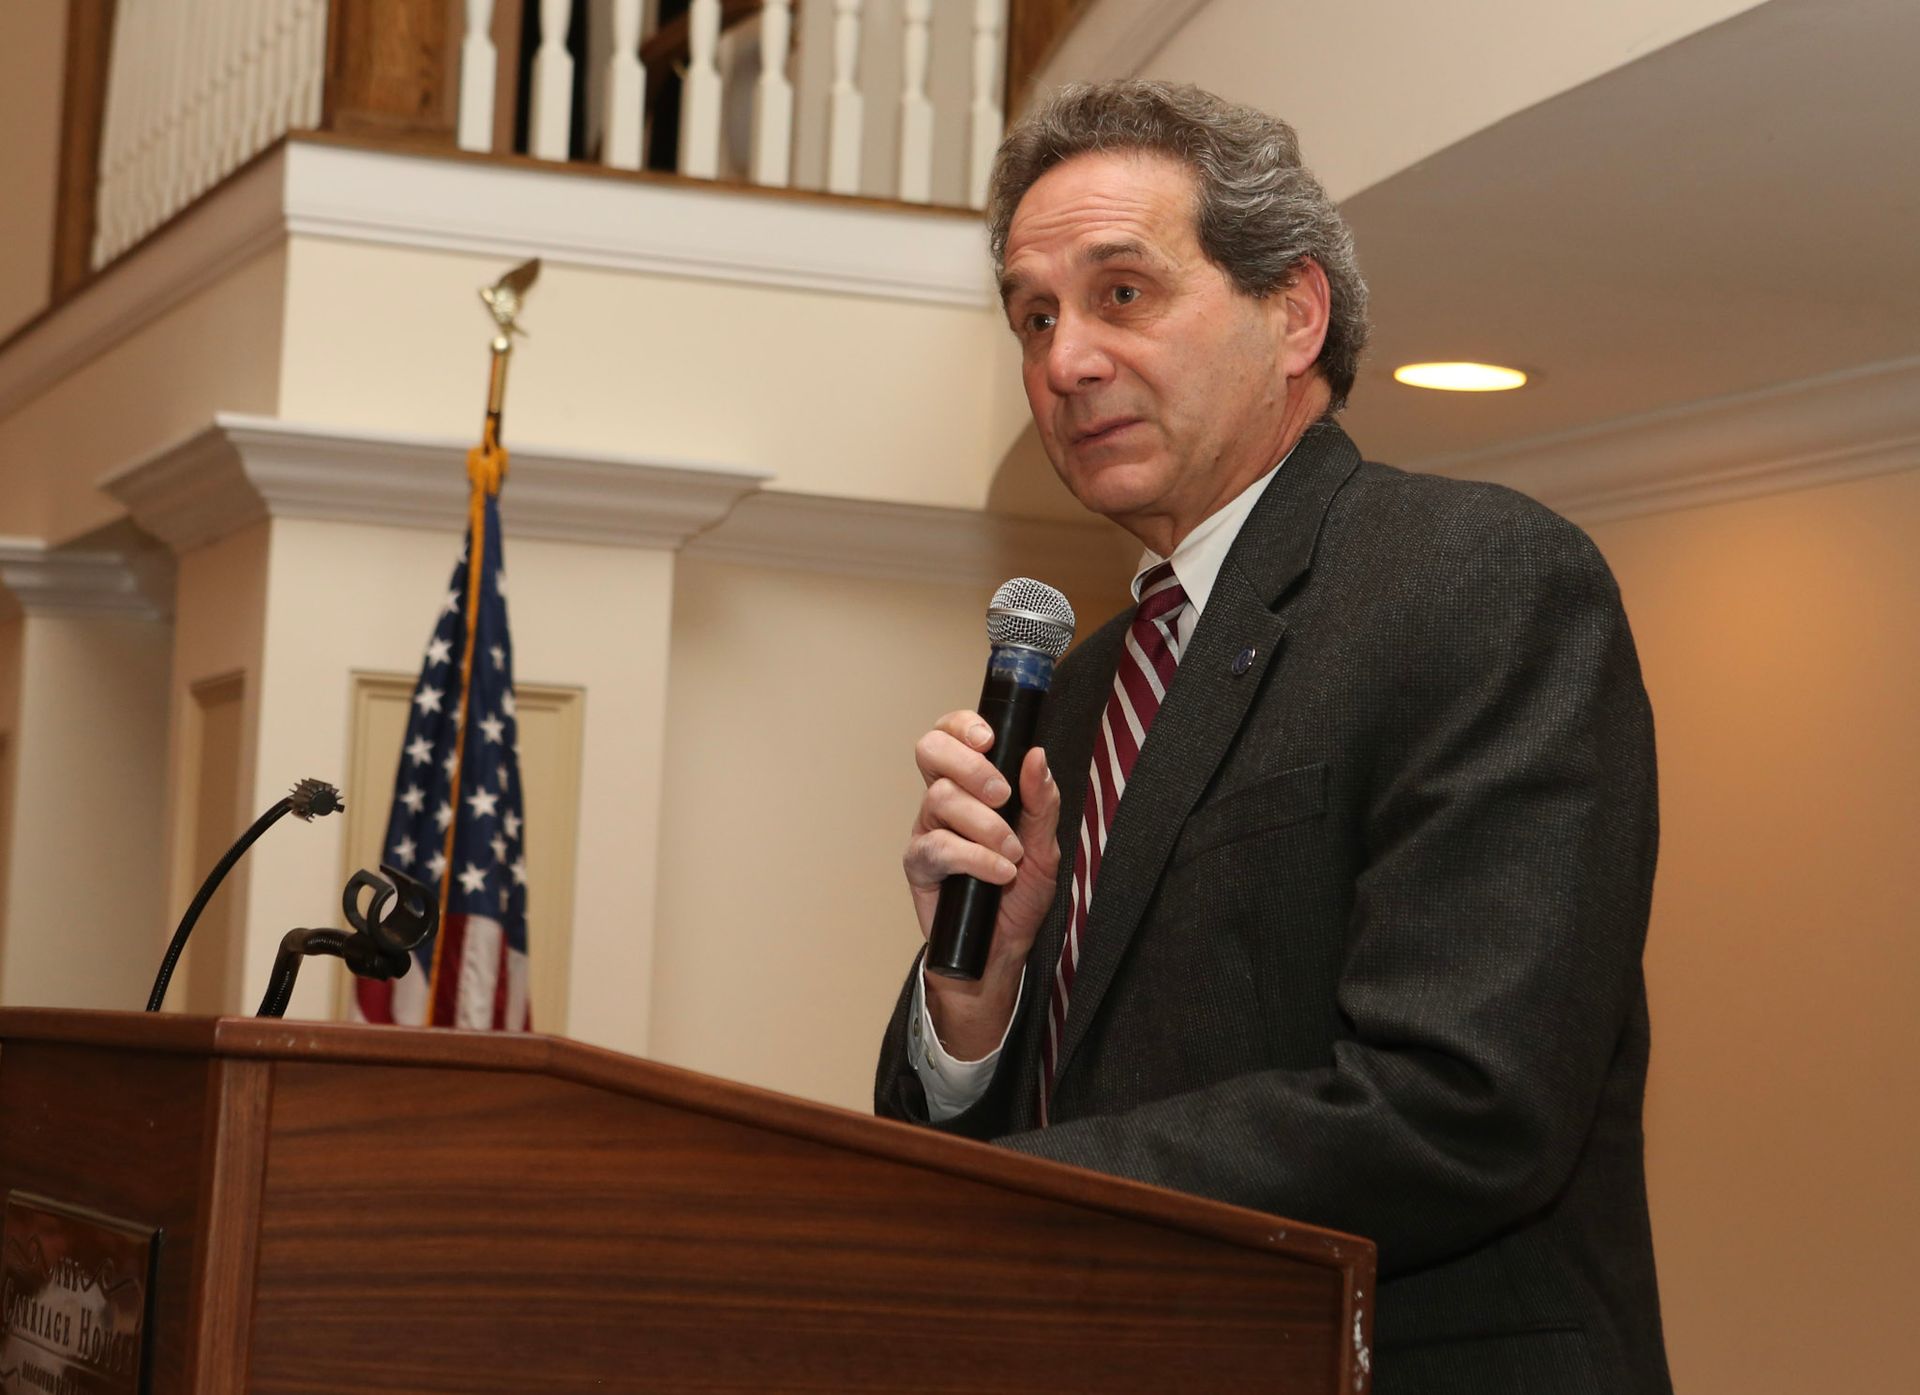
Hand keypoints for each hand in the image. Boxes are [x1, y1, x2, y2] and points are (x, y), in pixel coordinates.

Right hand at [904, 711, 1061, 1058]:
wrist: (1002, 950)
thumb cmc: (1019, 895)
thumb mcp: (1045, 846)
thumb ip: (1042, 802)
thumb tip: (1036, 757)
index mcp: (971, 785)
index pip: (952, 735)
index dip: (962, 726)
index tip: (989, 738)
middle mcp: (943, 800)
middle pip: (931, 751)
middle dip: (969, 765)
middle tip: (1002, 795)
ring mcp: (927, 830)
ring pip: (941, 799)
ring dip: (985, 825)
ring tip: (1012, 854)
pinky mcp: (919, 865)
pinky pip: (939, 847)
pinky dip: (975, 858)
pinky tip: (999, 873)